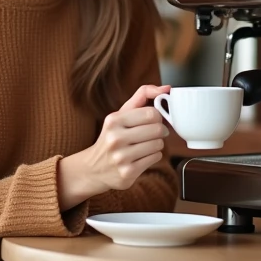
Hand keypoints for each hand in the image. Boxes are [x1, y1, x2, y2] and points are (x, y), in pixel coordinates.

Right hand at [57, 85, 170, 209]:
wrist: (94, 168)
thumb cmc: (113, 137)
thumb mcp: (121, 114)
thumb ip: (142, 96)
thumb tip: (166, 88)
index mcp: (113, 120)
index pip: (151, 113)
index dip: (158, 116)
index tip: (153, 120)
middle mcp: (115, 138)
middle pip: (157, 129)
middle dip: (159, 131)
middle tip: (151, 133)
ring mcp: (121, 157)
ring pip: (158, 145)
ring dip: (157, 144)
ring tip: (145, 145)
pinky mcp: (128, 173)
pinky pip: (155, 158)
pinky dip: (153, 156)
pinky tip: (142, 156)